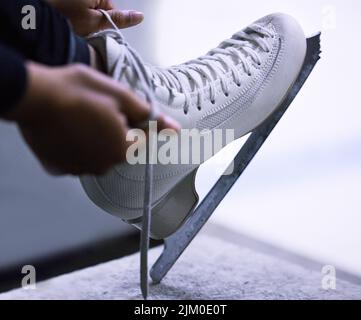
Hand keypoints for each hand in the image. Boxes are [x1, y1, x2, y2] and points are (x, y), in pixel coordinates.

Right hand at [5, 63, 178, 175]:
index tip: (123, 110)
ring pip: (101, 151)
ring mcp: (82, 168)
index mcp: (124, 149)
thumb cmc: (77, 92)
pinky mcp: (63, 167)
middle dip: (117, 129)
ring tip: (81, 116)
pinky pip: (81, 156)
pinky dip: (80, 145)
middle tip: (98, 108)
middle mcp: (106, 165)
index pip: (144, 139)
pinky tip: (70, 128)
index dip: (137, 121)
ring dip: (97, 137)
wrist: (34, 97)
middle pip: (122, 146)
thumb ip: (148, 115)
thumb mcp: (119, 96)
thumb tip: (175, 129)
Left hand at [47, 0, 143, 35]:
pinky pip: (77, 7)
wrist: (36, 12)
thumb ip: (119, 19)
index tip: (94, 30)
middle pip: (98, 8)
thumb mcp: (95, 22)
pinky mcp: (70, 2)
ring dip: (81, 16)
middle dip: (92, 19)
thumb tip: (140, 16)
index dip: (104, 23)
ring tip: (69, 20)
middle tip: (80, 26)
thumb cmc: (64, 15)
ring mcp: (79, 0)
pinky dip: (72, 13)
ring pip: (87, 9)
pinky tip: (65, 16)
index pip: (111, 10)